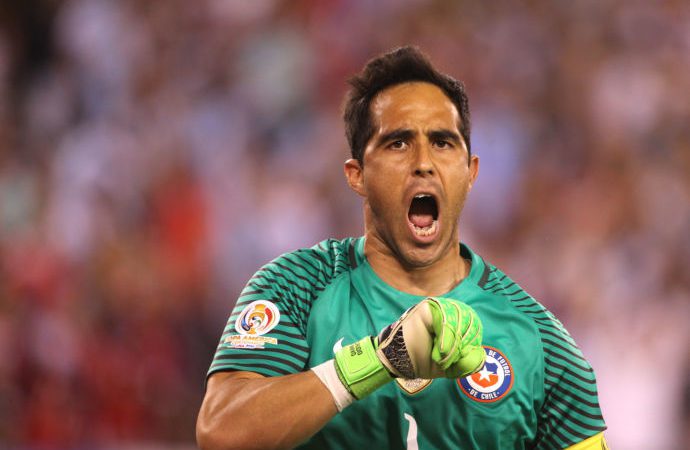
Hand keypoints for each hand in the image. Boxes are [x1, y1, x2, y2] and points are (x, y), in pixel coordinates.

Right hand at [332, 297, 483, 399]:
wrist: (398, 362)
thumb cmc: (422, 360)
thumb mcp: (450, 367)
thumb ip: (467, 363)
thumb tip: (482, 355)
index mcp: (455, 323)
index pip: (474, 326)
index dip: (472, 343)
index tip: (462, 357)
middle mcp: (447, 311)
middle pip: (470, 324)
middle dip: (462, 347)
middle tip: (448, 361)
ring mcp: (438, 307)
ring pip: (459, 324)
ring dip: (453, 347)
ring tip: (441, 358)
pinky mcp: (429, 307)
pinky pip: (446, 321)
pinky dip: (446, 341)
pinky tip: (439, 352)